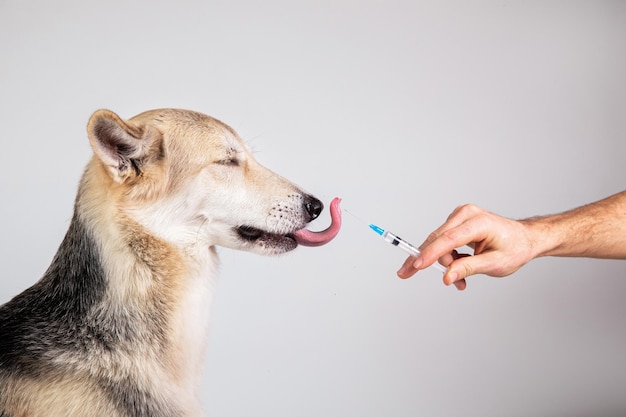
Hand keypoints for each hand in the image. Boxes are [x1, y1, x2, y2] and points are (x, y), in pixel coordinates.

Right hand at [397, 204, 537, 289]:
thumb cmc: (515, 248)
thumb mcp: (495, 264)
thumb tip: (447, 277)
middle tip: (406, 274)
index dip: (430, 253)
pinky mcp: (457, 222)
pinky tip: (457, 267)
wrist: (524, 239)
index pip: (448, 239)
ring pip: (438, 242)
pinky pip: (443, 241)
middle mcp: (466, 214)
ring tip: (459, 280)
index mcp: (478, 222)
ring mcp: (460, 216)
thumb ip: (468, 269)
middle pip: (437, 239)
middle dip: (427, 260)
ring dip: (444, 263)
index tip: (416, 265)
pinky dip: (447, 257)